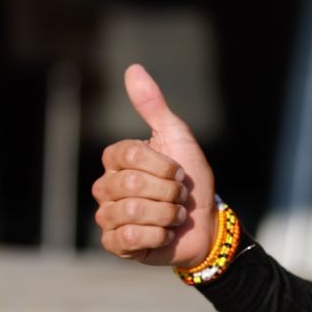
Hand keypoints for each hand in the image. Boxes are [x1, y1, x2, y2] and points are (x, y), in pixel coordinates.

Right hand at [93, 64, 214, 268]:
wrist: (206, 223)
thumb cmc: (191, 179)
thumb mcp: (177, 137)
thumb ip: (153, 105)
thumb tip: (133, 68)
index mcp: (117, 159)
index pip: (129, 155)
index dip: (162, 165)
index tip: (178, 171)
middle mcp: (106, 186)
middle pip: (129, 184)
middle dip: (167, 192)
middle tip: (178, 197)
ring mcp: (107, 216)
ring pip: (129, 212)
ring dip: (166, 214)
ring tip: (173, 216)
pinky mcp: (115, 244)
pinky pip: (126, 238)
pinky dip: (156, 236)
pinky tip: (164, 235)